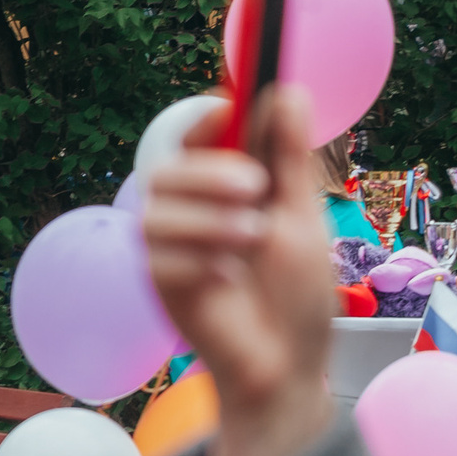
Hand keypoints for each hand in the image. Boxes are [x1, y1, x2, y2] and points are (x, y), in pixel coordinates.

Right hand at [141, 86, 336, 455]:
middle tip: (257, 191)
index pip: (201, 138)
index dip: (208, 119)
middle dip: (210, 173)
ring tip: (250, 242)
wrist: (285, 364)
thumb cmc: (297, 295)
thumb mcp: (301, 218)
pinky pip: (157, 257)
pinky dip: (199, 264)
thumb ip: (287, 159)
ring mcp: (171, 248)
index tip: (229, 108)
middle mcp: (191, 212)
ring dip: (208, 221)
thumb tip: (289, 90)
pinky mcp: (158, 283)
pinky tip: (227, 280)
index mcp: (227, 189)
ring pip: (155, 210)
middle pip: (168, 168)